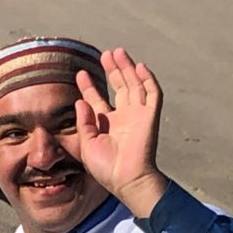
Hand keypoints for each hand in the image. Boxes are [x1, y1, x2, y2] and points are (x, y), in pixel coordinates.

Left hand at [75, 47, 169, 217]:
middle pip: (119, 87)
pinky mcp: (150, 117)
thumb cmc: (105, 168)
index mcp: (107, 125)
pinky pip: (152, 94)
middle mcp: (124, 118)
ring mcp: (138, 116)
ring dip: (127, 69)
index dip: (90, 86)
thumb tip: (80, 101)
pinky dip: (148, 80)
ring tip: (117, 52)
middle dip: (112, 70)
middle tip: (105, 55)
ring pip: (135, 85)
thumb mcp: (86, 144)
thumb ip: (83, 122)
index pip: (98, 100)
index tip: (81, 73)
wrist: (126, 179)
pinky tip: (140, 66)